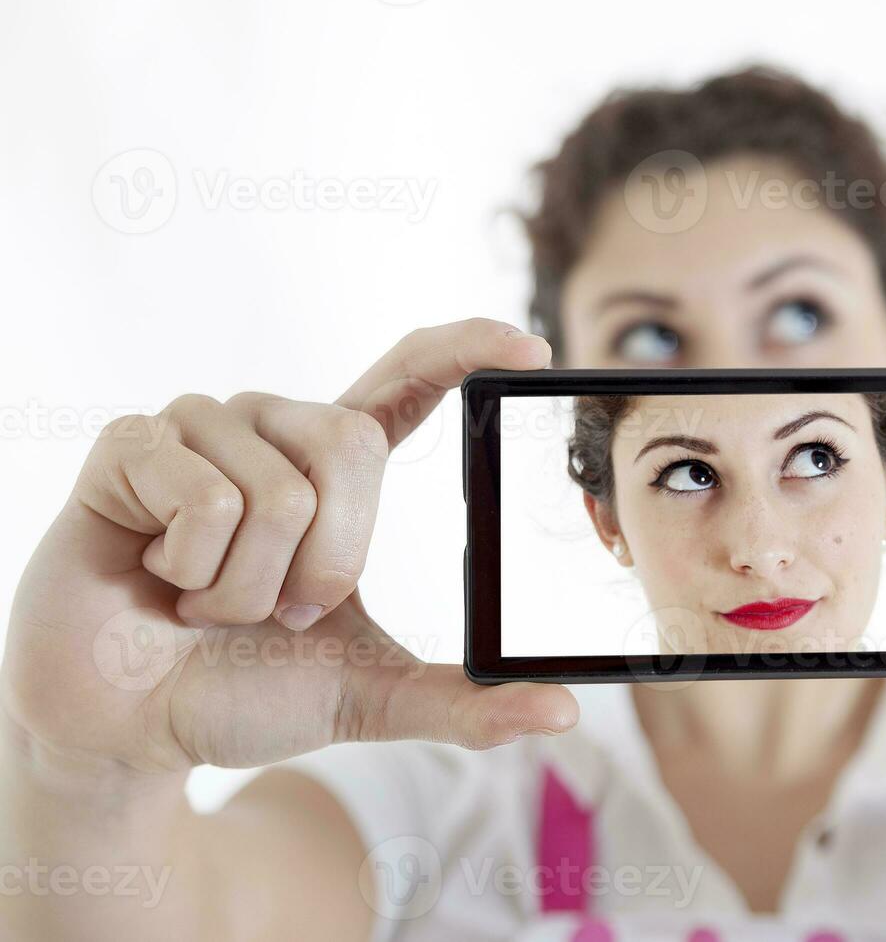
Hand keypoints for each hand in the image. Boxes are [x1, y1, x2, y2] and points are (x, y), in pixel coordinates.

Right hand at [1, 319, 577, 776]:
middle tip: (276, 610)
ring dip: (248, 586)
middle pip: (353, 444)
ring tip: (205, 599)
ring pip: (279, 491)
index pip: (409, 378)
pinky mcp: (133, 445)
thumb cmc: (245, 692)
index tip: (530, 343)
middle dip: (327, 563)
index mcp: (334, 466)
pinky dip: (191, 570)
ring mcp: (200, 429)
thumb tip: (565, 709)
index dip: (466, 350)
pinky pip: (205, 498)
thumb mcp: (371, 696)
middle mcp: (273, 428)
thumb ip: (465, 703)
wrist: (136, 728)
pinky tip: (159, 578)